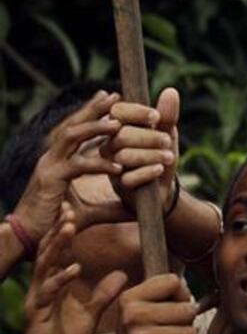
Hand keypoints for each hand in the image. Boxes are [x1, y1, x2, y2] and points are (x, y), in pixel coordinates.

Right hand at [13, 92, 121, 243]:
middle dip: (95, 109)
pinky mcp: (50, 180)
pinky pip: (76, 166)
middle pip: (73, 123)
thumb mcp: (87, 213)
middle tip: (116, 95)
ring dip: (96, 128)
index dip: (93, 113)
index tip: (112, 98)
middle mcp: (51, 157)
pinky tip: (117, 168)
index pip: (76, 128)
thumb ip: (108, 208)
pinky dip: (98, 165)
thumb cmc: (53, 223)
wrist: (26, 238)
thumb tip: (132, 210)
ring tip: (119, 124)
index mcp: (58, 159)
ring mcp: (48, 165)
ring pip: (71, 136)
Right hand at [21, 206, 126, 333]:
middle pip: (48, 251)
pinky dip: (60, 279)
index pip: (58, 250)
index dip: (64, 230)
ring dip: (57, 246)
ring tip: (68, 228)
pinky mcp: (36, 313)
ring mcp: (38, 298)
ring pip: (45, 265)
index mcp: (54, 281)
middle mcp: (43, 285)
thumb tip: (122, 275)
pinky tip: (72, 268)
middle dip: (58, 229)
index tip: (72, 209)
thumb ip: (104, 292)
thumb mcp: (91, 311)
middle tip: (68, 208)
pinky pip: (47, 292)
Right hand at [104, 274, 197, 333]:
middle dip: (186, 323)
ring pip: (190, 332)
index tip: (172, 307)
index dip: (181, 296)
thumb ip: (165, 294)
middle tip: (169, 333)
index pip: (173, 282)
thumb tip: (187, 286)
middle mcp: (131, 315)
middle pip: (187, 309)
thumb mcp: (143, 311)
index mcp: (129, 298)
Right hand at [105, 88, 179, 213]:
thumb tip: (171, 91)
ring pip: (124, 156)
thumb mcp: (167, 134)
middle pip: (121, 136)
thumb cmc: (161, 155)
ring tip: (169, 156)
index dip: (136, 112)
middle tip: (167, 140)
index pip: (117, 112)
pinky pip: (128, 178)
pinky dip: (146, 172)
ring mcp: (113, 166)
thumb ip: (167, 116)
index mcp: (120, 127)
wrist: (165, 189)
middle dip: (148, 137)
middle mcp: (111, 144)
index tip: (157, 116)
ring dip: (150, 154)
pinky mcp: (119, 186)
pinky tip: (159, 169)